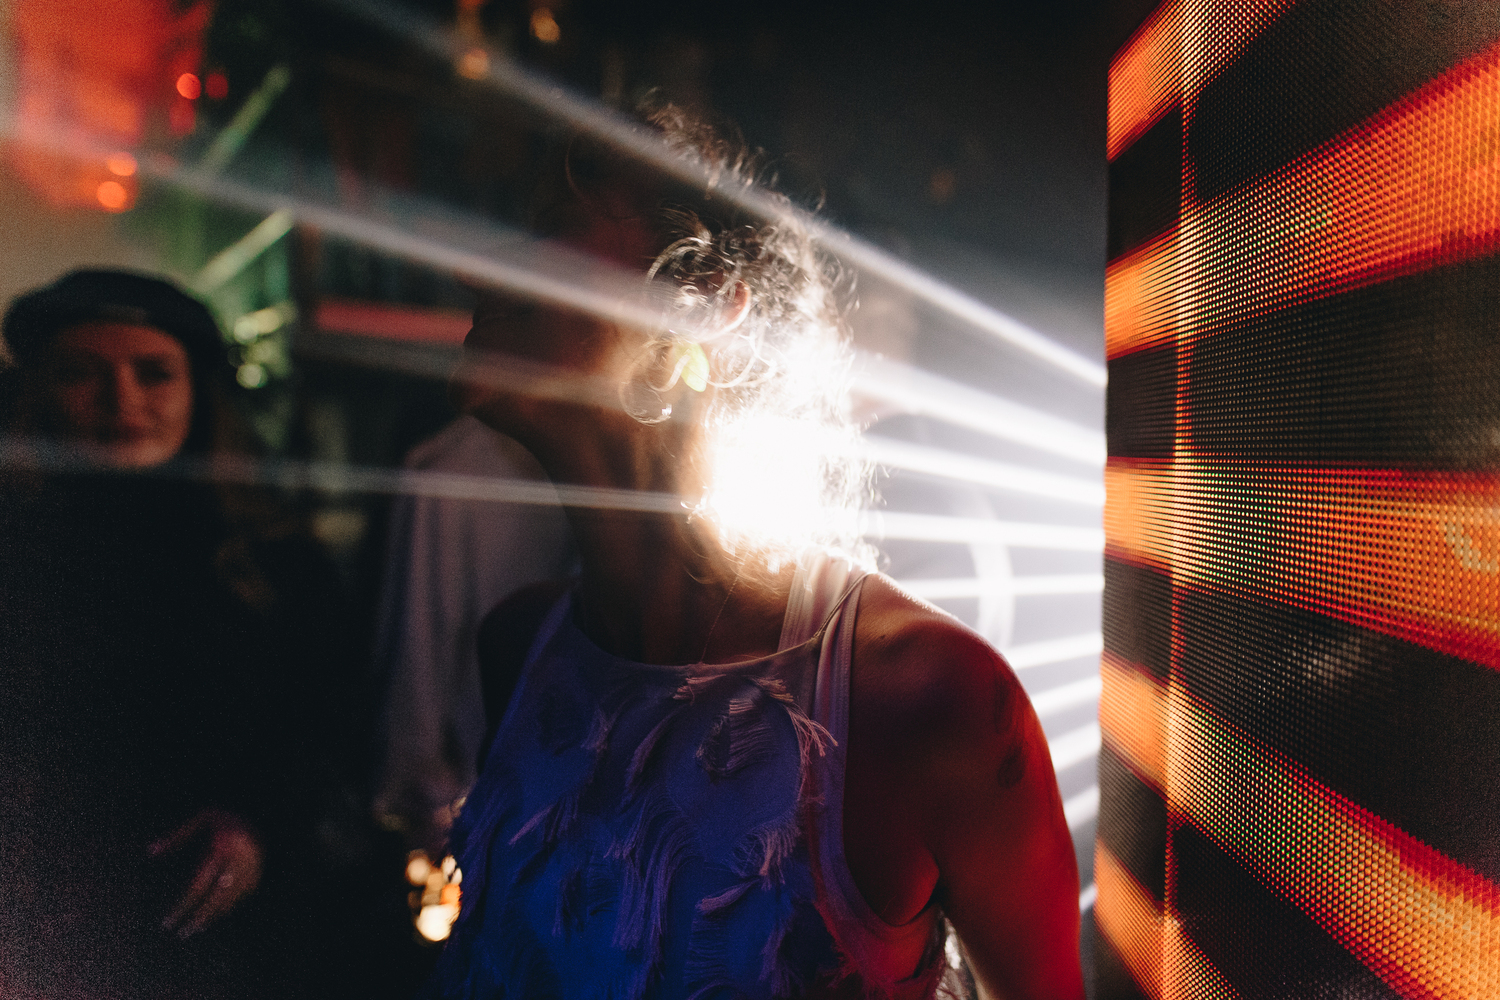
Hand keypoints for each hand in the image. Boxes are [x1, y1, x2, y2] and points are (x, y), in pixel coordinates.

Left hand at [150, 808, 263, 937]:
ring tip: (196, 927)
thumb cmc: (227, 815)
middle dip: (198, 917)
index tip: (169, 921)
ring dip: (213, 915)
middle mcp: (238, 861)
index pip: (199, 885)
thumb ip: (177, 836)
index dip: (184, 905)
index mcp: (222, 848)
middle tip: (183, 933)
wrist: (264, 810)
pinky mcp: (259, 872)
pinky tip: (216, 913)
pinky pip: (242, 896)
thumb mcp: (202, 819)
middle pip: (216, 898)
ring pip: (230, 900)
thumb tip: (150, 851)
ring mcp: (252, 869)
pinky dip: (229, 906)